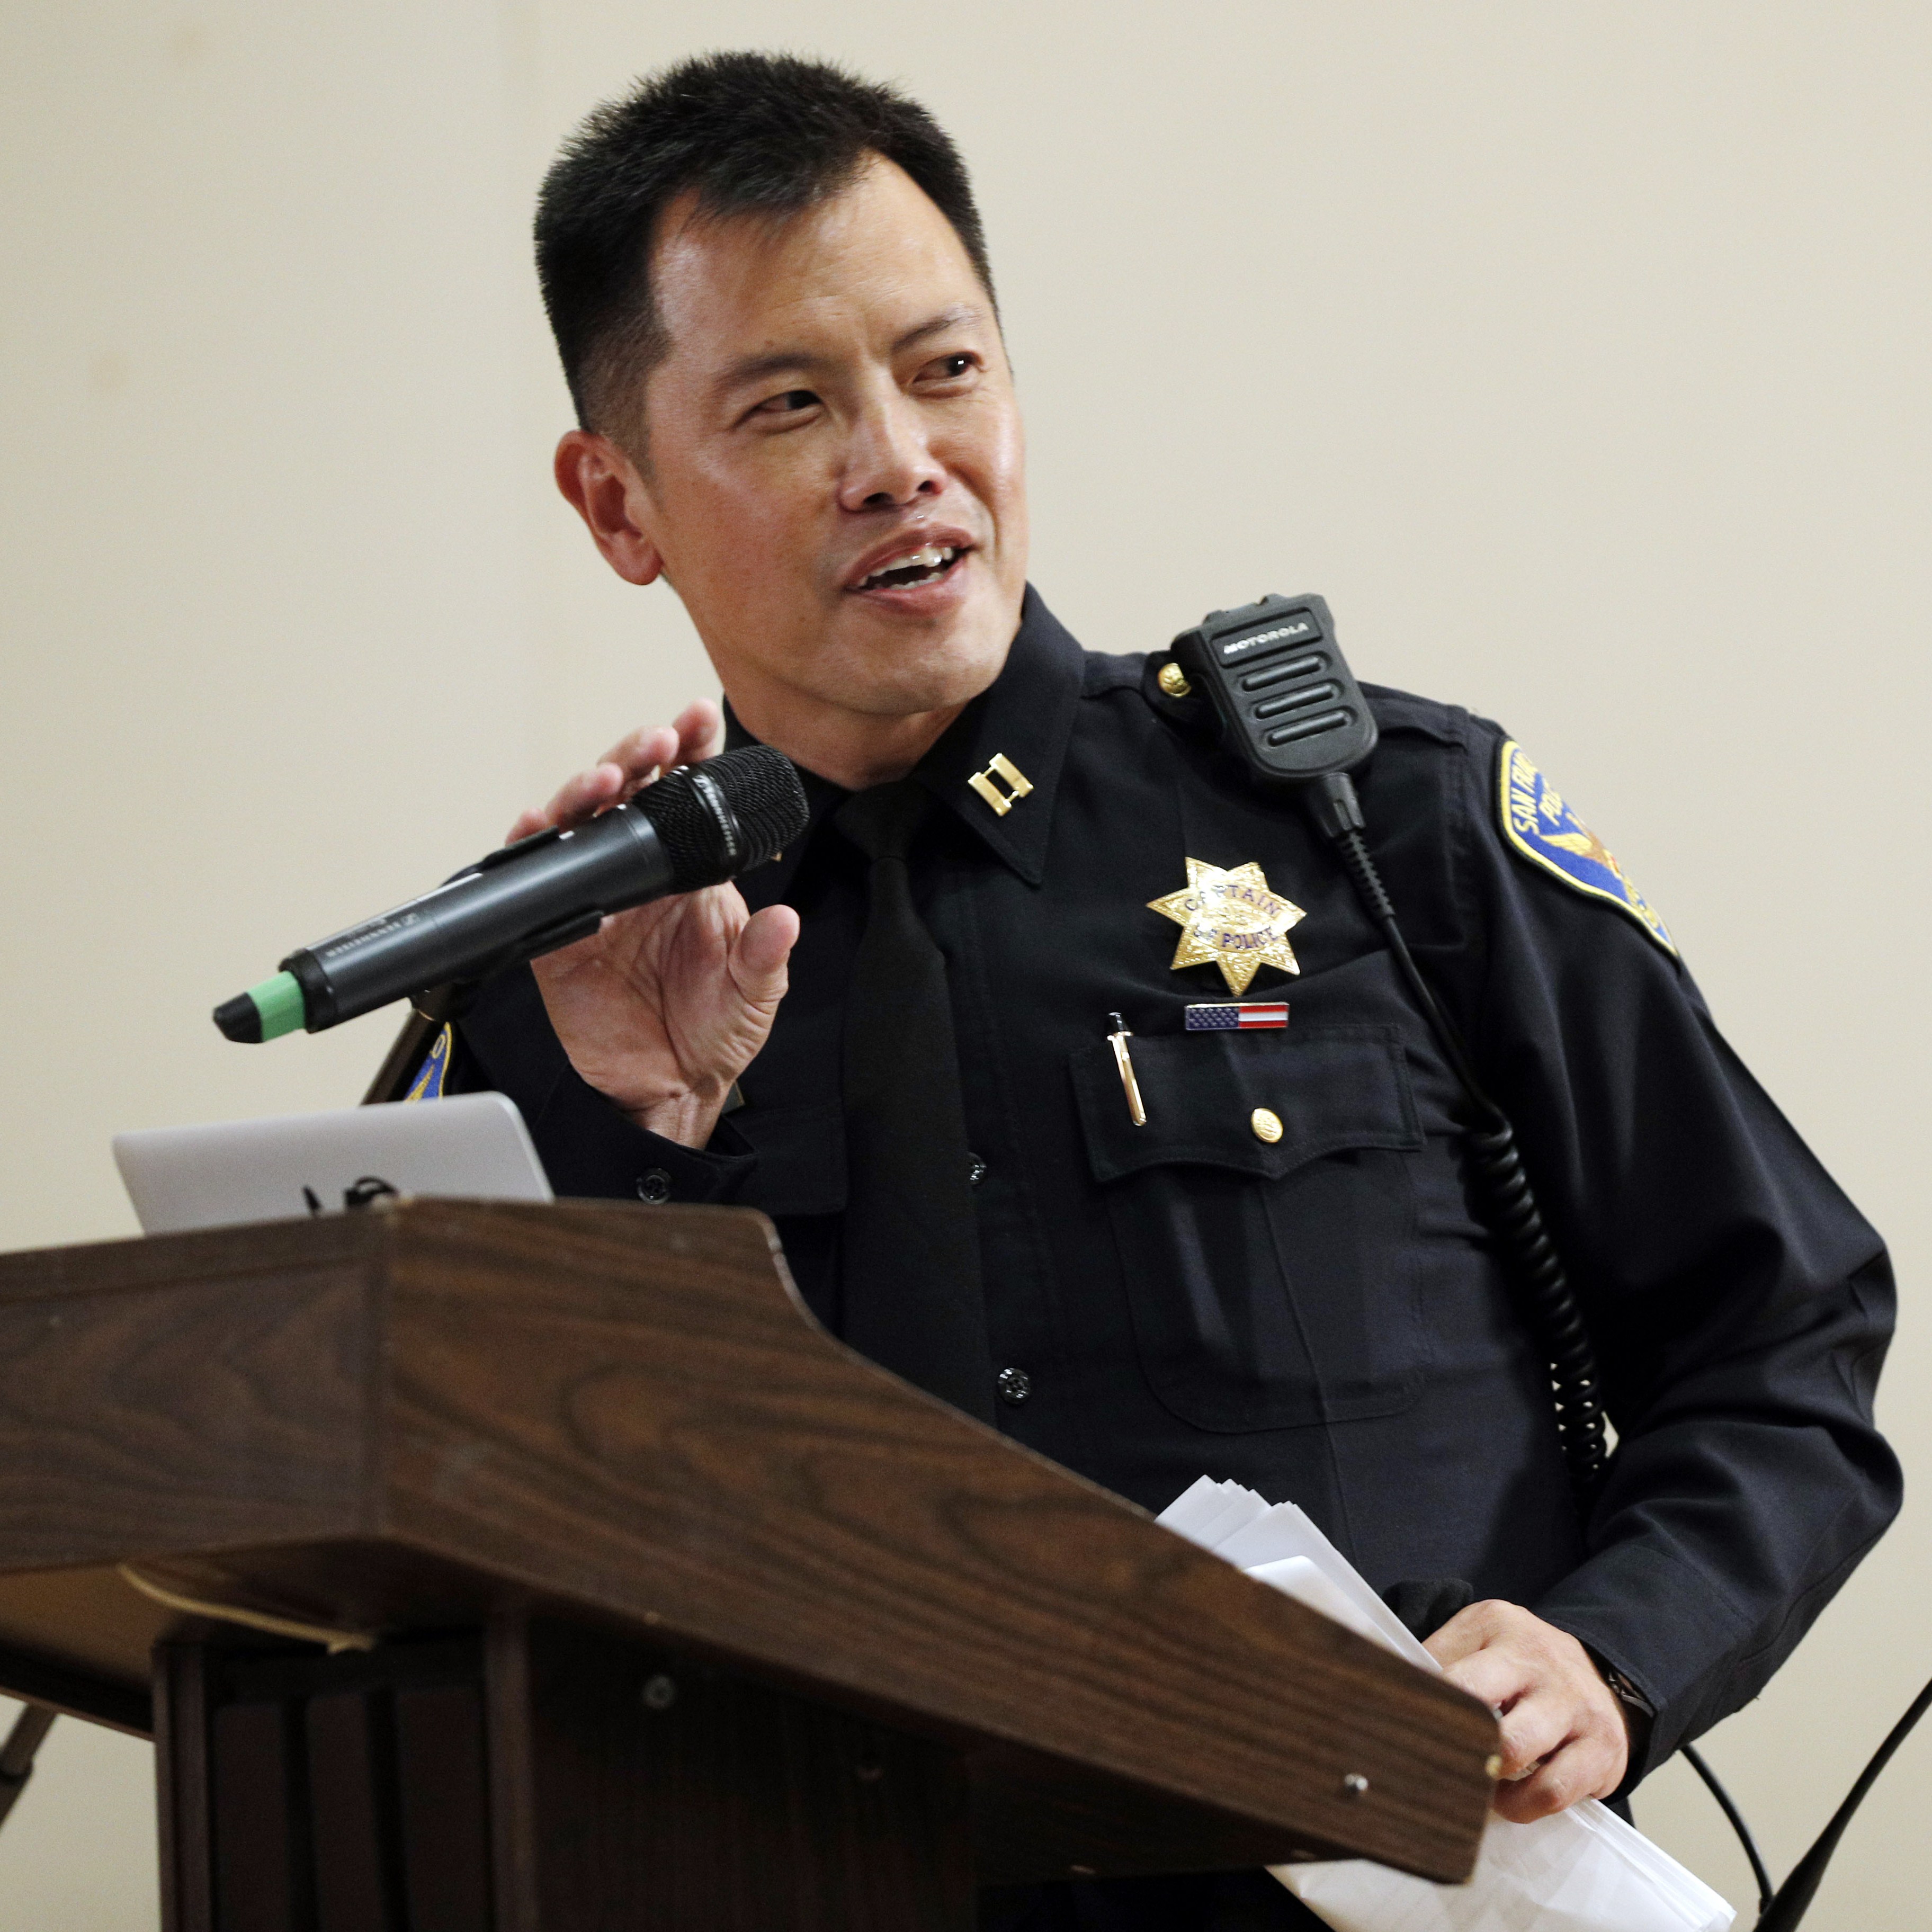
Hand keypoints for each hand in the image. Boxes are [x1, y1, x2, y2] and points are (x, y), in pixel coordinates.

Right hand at [507, 699, 799, 1148]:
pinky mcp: (558, 932)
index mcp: (690, 873)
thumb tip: (784, 921)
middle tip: (658, 741)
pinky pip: (538, 881)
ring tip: (612, 778)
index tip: (699, 720)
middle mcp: (641, 874)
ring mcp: (596, 897)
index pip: (689, 797)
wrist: (671, 1089)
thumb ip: (766, 955)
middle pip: (630, 794)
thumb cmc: (714, 1031)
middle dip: (639, 756)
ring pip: (581, 823)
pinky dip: (534, 846)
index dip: (691, 753)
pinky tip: (541, 822)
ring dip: (590, 790)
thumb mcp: (755, 992)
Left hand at [1425, 1600, 1630, 1821]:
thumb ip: (1438, 1662)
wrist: (1600, 1673)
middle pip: (1480, 1708)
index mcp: (1497, 1626)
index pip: (1449, 1673)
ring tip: (1479, 1781)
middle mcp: (1537, 1660)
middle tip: (1443, 1762)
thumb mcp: (1477, 1642)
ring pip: (1516, 1751)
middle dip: (1458, 1745)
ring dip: (1488, 1780)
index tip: (1404, 1736)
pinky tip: (1512, 1798)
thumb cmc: (1519, 1664)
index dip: (1425, 1712)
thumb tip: (1389, 1694)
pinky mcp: (1602, 1747)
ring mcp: (1573, 1702)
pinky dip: (1523, 1805)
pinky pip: (1553, 1791)